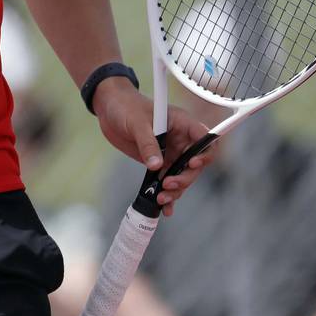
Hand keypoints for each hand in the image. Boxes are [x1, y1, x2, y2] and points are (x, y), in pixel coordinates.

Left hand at [92, 79, 214, 214]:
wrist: (109, 108)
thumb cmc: (126, 106)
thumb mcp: (137, 123)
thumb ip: (147, 144)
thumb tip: (156, 166)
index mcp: (183, 124)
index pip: (205, 140)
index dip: (204, 154)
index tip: (192, 164)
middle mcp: (181, 140)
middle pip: (194, 165)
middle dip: (184, 178)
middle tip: (167, 185)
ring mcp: (171, 153)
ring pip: (182, 176)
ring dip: (175, 190)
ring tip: (160, 199)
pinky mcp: (159, 163)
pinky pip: (167, 180)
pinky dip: (167, 194)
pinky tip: (164, 209)